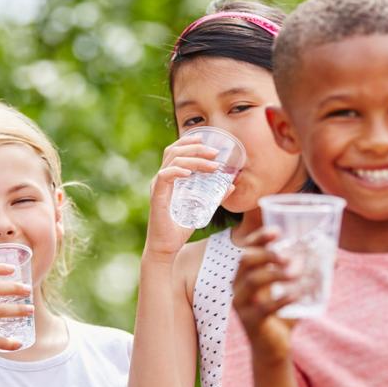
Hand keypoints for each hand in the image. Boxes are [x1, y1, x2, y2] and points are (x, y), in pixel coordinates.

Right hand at [144, 133, 224, 260]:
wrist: (167, 248)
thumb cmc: (180, 228)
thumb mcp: (202, 208)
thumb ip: (214, 196)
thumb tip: (231, 185)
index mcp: (169, 178)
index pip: (175, 151)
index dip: (188, 141)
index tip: (205, 138)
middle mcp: (161, 179)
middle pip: (174, 151)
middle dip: (196, 147)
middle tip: (215, 152)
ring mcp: (158, 187)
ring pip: (173, 161)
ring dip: (194, 158)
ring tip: (211, 164)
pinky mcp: (157, 197)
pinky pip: (164, 177)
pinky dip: (177, 171)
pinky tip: (190, 172)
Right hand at [232, 228, 299, 364]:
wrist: (274, 348)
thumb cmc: (282, 313)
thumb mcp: (293, 289)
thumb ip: (309, 273)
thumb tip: (334, 257)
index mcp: (245, 273)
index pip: (246, 248)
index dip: (259, 237)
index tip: (278, 231)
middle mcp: (238, 285)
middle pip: (245, 260)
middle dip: (267, 253)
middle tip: (289, 256)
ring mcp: (242, 304)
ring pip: (252, 280)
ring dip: (276, 273)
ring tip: (297, 273)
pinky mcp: (251, 321)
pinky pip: (264, 306)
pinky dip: (283, 298)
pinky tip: (298, 294)